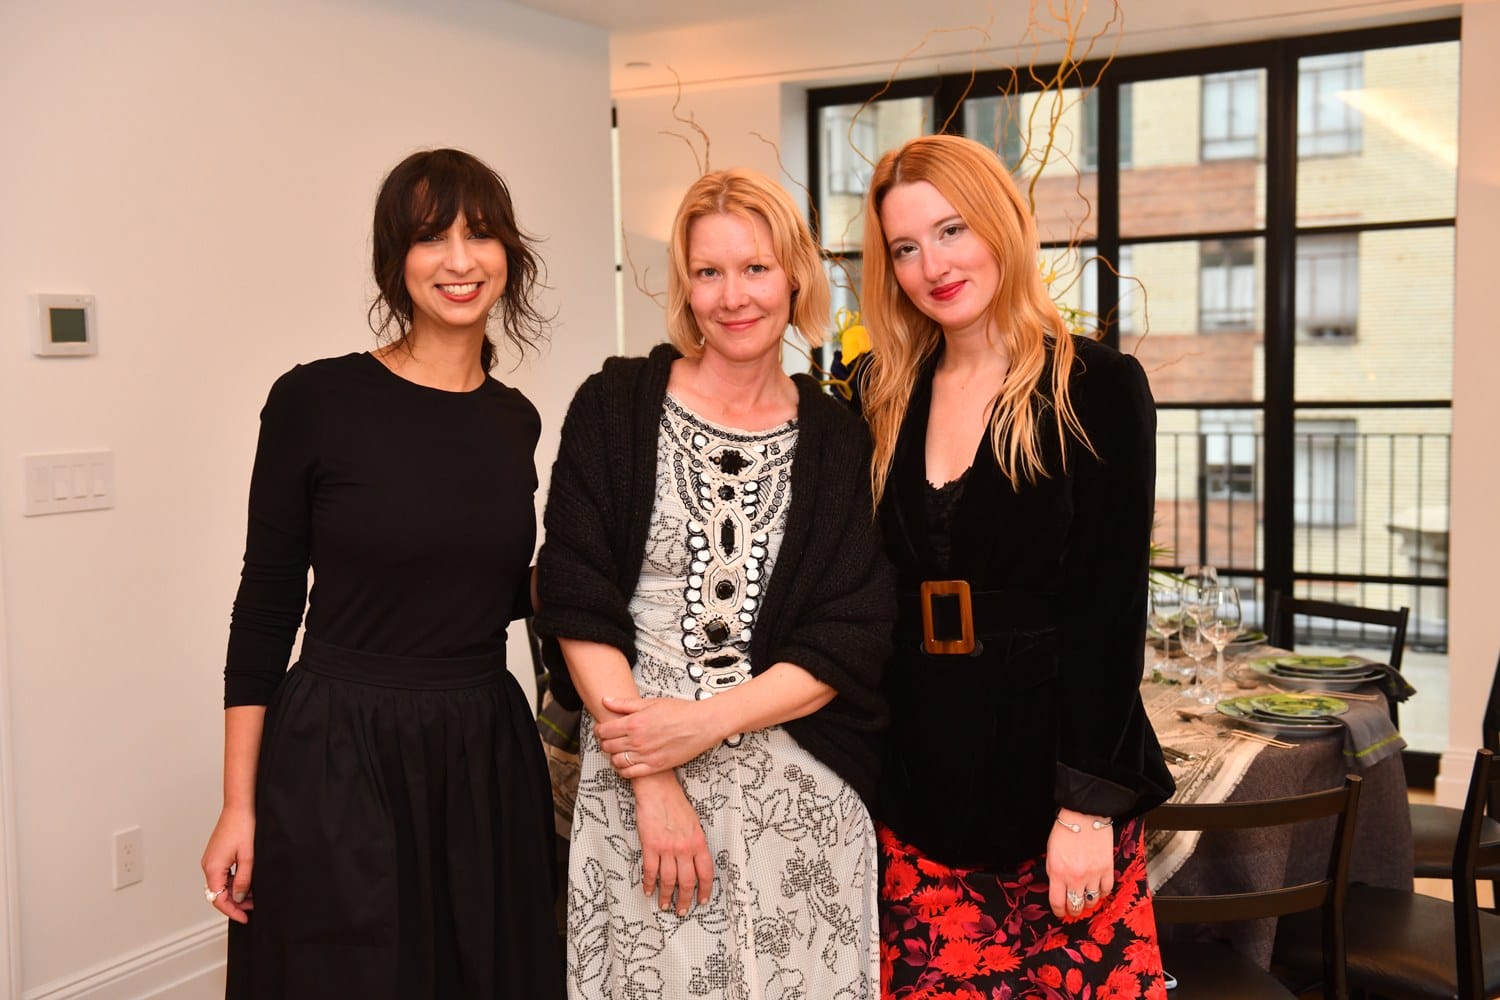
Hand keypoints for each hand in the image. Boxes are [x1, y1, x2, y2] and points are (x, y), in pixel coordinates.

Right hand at [201, 805, 255, 923]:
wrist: (240, 806)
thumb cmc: (244, 826)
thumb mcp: (248, 857)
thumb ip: (243, 880)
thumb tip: (239, 898)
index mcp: (213, 868)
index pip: (218, 899)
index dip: (232, 911)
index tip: (245, 918)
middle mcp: (208, 865)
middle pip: (218, 893)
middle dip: (235, 903)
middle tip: (253, 907)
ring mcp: (211, 859)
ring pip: (221, 884)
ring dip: (235, 892)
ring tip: (253, 895)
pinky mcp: (216, 854)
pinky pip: (222, 874)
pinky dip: (234, 881)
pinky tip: (247, 881)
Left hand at [597, 695, 722, 776]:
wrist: (702, 724)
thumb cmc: (680, 711)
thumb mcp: (651, 702)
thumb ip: (625, 704)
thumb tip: (605, 700)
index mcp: (635, 723)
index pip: (604, 731)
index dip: (600, 730)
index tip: (603, 729)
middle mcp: (638, 741)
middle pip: (608, 746)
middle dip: (605, 742)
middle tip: (610, 739)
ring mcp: (646, 755)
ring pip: (616, 761)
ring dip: (613, 756)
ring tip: (619, 751)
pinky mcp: (655, 766)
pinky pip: (630, 774)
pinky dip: (623, 770)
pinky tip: (626, 763)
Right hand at [631, 772, 712, 915]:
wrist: (658, 789)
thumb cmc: (676, 803)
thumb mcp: (694, 823)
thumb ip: (695, 843)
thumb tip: (695, 863)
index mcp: (698, 842)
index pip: (706, 873)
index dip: (705, 890)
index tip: (703, 900)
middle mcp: (685, 848)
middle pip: (687, 882)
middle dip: (685, 900)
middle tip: (682, 911)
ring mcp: (667, 848)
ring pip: (669, 880)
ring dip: (666, 896)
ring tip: (664, 906)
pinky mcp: (650, 846)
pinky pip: (650, 871)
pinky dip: (649, 884)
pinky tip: (648, 891)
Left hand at [1046, 809, 1114, 919]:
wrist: (1084, 815)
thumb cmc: (1066, 830)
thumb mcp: (1051, 852)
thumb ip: (1053, 872)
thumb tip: (1058, 887)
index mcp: (1058, 872)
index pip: (1057, 902)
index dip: (1059, 911)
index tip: (1060, 912)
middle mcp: (1075, 877)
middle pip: (1075, 905)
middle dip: (1073, 910)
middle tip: (1073, 910)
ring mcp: (1092, 874)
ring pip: (1092, 901)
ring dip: (1088, 903)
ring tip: (1085, 900)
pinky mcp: (1106, 869)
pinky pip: (1106, 890)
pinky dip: (1102, 893)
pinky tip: (1098, 890)